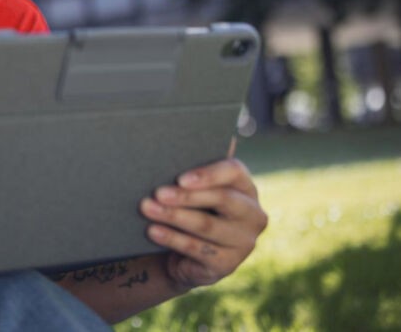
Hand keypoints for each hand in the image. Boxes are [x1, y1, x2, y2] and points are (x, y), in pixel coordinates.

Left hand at [140, 153, 267, 290]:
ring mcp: (244, 242)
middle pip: (223, 199)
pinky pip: (197, 249)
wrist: (183, 253)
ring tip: (147, 208)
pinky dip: (172, 238)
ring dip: (173, 216)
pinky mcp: (227, 265)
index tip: (181, 178)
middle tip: (157, 192)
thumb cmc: (188, 209)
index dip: (208, 174)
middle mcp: (253, 214)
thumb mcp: (192, 189)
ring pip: (207, 225)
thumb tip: (175, 135)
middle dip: (187, 196)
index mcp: (246, 187)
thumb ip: (193, 166)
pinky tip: (152, 230)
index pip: (234, 171)